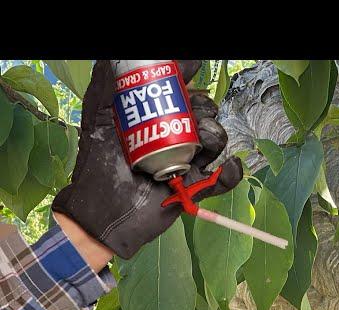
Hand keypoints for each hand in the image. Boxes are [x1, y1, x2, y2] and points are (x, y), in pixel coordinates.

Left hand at [52, 60, 242, 259]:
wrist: (103, 212)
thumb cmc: (98, 164)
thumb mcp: (99, 115)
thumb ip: (108, 82)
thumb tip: (128, 58)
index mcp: (158, 119)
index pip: (184, 95)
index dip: (190, 86)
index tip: (187, 76)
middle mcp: (176, 138)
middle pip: (205, 115)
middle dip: (205, 109)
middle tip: (191, 114)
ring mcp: (188, 163)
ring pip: (216, 142)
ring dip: (216, 135)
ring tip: (202, 141)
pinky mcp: (195, 189)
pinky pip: (222, 180)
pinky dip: (231, 172)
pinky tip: (228, 165)